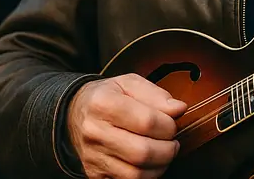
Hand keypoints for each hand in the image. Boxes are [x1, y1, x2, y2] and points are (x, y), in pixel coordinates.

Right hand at [67, 73, 187, 178]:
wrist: (75, 114)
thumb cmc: (108, 97)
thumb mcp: (130, 84)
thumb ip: (157, 95)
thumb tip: (179, 109)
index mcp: (103, 103)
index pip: (147, 122)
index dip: (169, 125)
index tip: (172, 123)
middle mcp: (94, 132)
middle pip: (142, 152)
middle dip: (168, 150)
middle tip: (173, 142)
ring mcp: (93, 156)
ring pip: (136, 174)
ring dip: (160, 166)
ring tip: (164, 153)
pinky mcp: (95, 174)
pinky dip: (146, 176)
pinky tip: (150, 163)